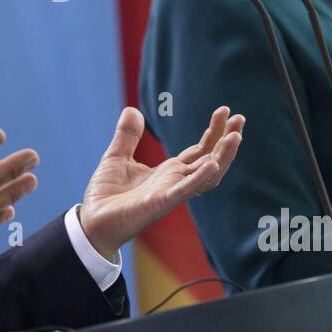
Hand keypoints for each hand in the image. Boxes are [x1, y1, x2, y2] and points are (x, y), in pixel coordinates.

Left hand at [79, 106, 243, 259]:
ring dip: (223, 157)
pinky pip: (185, 190)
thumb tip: (132, 110)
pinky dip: (200, 178)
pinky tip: (213, 163)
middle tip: (240, 119)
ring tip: (235, 137)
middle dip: (226, 140)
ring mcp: (170, 193)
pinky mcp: (160, 203)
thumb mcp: (116, 157)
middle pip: (210, 159)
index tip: (225, 111)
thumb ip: (127, 136)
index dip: (213, 132)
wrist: (91, 221)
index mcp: (168, 172)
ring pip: (206, 176)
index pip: (199, 150)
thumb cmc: (105, 196)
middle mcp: (174, 182)